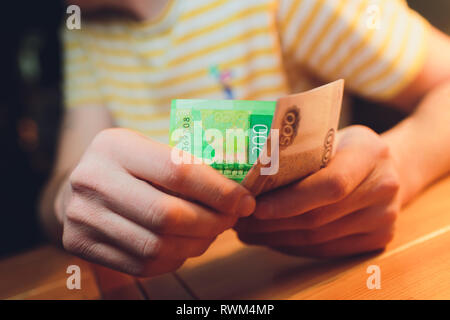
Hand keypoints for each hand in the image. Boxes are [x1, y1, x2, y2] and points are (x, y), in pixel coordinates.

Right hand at [57, 128, 254, 275]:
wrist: (77, 185)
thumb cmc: (128, 165)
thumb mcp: (149, 149)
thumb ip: (186, 164)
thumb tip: (238, 192)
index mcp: (114, 147)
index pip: (177, 170)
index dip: (218, 190)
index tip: (244, 200)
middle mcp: (92, 180)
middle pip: (167, 215)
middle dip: (211, 222)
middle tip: (231, 219)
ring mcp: (83, 216)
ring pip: (157, 246)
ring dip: (197, 244)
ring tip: (212, 232)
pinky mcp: (81, 244)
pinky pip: (142, 264)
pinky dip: (175, 258)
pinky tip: (185, 245)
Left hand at [235, 125, 399, 257]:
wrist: (390, 167)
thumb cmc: (345, 147)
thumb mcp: (328, 136)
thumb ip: (298, 152)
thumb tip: (246, 176)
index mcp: (371, 153)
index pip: (330, 184)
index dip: (290, 200)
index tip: (255, 207)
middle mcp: (384, 188)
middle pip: (320, 217)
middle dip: (272, 223)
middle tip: (239, 221)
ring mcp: (384, 218)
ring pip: (319, 239)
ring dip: (277, 238)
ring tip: (247, 232)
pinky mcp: (377, 240)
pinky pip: (326, 250)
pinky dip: (293, 246)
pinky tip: (271, 239)